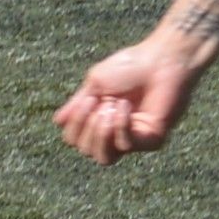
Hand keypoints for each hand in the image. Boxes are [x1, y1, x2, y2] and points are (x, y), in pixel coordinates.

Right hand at [55, 32, 205, 162]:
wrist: (161, 60)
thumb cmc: (130, 66)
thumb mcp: (96, 83)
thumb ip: (77, 105)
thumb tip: (58, 122)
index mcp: (99, 118)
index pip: (75, 139)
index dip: (75, 124)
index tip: (87, 99)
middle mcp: (115, 132)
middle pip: (86, 150)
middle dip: (86, 126)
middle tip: (99, 102)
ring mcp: (133, 139)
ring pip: (104, 158)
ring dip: (100, 132)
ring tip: (109, 108)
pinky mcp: (151, 140)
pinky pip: (125, 146)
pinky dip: (120, 126)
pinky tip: (125, 107)